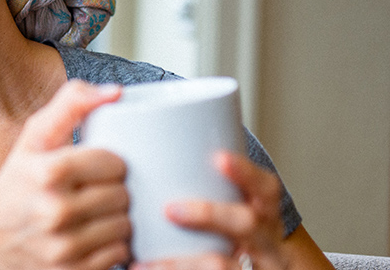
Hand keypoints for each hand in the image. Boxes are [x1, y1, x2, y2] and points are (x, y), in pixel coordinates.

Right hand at [0, 80, 130, 269]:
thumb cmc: (17, 180)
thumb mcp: (35, 135)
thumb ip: (72, 103)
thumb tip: (115, 93)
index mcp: (48, 172)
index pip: (115, 163)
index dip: (111, 163)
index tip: (98, 166)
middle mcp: (56, 212)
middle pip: (123, 196)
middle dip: (114, 191)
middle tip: (96, 190)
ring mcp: (64, 248)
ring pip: (125, 227)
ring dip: (116, 219)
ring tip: (96, 213)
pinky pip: (118, 256)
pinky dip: (111, 246)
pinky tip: (93, 236)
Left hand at [132, 152, 289, 269]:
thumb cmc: (238, 237)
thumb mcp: (239, 212)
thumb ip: (210, 189)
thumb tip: (156, 153)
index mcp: (265, 214)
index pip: (265, 188)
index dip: (246, 173)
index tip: (220, 157)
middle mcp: (267, 243)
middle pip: (247, 224)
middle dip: (208, 214)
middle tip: (169, 209)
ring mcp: (258, 268)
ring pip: (225, 266)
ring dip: (180, 264)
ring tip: (145, 265)